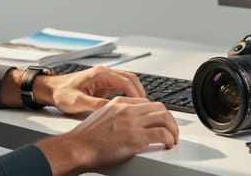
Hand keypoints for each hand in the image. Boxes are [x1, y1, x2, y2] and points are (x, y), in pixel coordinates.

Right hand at [36, 97, 178, 175]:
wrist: (77, 147)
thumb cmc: (84, 138)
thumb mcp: (100, 117)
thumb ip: (115, 115)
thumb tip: (125, 124)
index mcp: (119, 103)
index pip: (147, 102)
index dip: (157, 113)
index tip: (160, 121)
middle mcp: (127, 109)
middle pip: (160, 107)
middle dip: (169, 120)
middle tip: (171, 130)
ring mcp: (132, 122)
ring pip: (165, 118)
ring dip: (173, 129)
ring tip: (172, 138)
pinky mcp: (136, 137)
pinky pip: (162, 134)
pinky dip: (169, 139)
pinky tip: (167, 144)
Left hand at [45, 65, 146, 114]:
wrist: (52, 90)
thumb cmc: (62, 93)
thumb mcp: (77, 101)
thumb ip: (94, 104)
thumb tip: (111, 109)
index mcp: (100, 74)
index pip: (126, 81)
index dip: (136, 94)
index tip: (142, 106)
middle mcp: (104, 73)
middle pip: (131, 79)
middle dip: (140, 93)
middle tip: (146, 108)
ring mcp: (105, 78)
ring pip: (128, 83)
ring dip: (135, 94)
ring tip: (141, 109)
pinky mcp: (103, 85)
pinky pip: (121, 88)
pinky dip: (129, 96)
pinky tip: (131, 107)